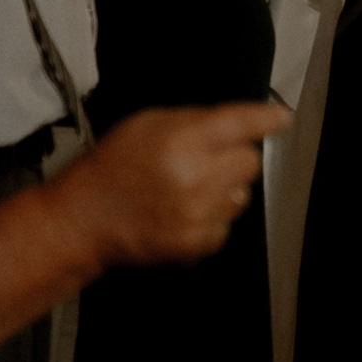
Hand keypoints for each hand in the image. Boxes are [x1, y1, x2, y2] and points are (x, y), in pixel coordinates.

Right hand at [52, 102, 292, 266]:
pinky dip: (211, 219)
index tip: (280, 119)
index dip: (267, 119)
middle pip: (250, 161)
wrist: (81, 220)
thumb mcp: (146, 124)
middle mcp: (194, 176)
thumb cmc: (109, 169)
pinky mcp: (194, 242)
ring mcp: (196, 212)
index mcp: (181, 140)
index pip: (242, 124)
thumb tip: (237, 121)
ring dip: (224, 189)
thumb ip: (193, 120)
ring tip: (189, 189)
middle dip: (235, 157)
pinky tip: (184, 212)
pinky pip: (226, 226)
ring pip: (242, 195)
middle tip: (208, 160)